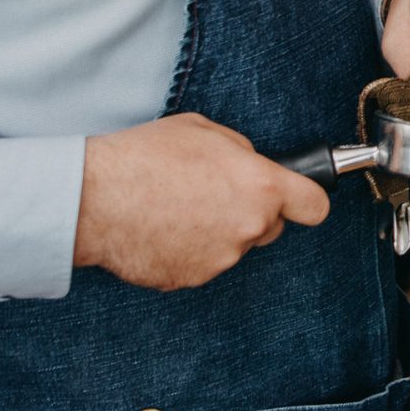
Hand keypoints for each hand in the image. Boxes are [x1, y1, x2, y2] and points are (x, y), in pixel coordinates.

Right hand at [74, 113, 329, 290]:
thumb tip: (253, 166)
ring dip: (215, 232)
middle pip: (269, 227)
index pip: (314, 206)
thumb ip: (242, 153)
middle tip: (210, 194)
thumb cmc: (145, 157)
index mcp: (260, 187)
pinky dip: (187, 250)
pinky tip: (160, 228)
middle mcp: (248, 228)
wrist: (94, 198)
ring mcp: (220, 259)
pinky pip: (200, 263)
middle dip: (250, 213)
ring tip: (175, 207)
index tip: (299, 199)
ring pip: (232, 246)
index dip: (307, 200)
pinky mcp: (190, 279)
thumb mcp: (205, 131)